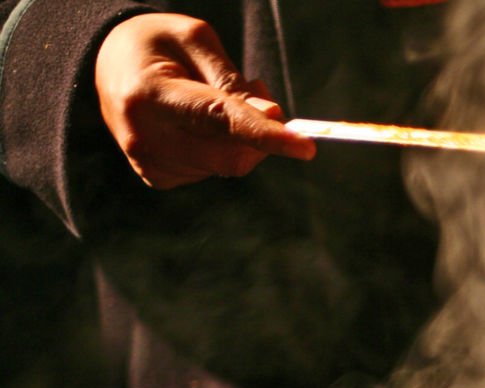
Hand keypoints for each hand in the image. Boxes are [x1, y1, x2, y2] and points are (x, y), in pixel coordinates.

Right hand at [94, 12, 315, 187]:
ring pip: (226, 166)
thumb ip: (232, 80)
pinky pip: (212, 171)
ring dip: (241, 139)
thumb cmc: (156, 45)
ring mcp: (150, 163)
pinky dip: (222, 149)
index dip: (266, 135)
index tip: (306, 147)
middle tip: (262, 99)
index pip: (219, 120)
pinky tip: (202, 125)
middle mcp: (145, 136)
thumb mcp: (193, 39)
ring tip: (217, 101)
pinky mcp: (158, 178)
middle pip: (230, 156)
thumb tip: (272, 119)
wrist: (105, 65)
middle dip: (261, 136)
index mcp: (150, 93)